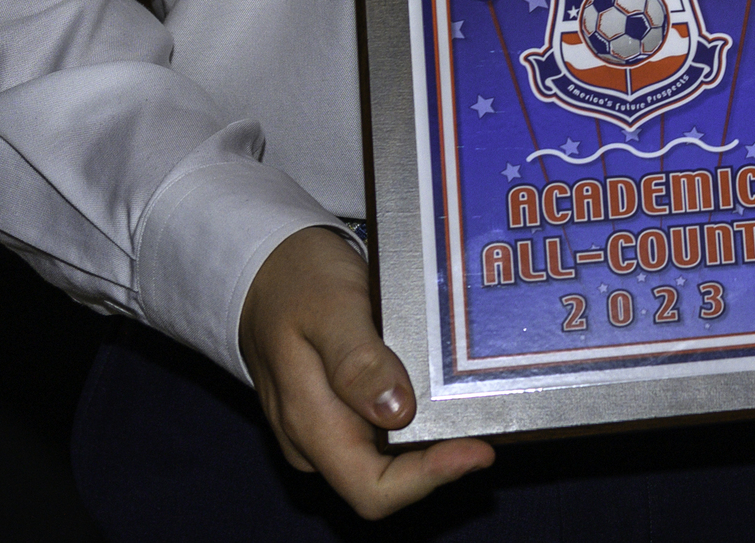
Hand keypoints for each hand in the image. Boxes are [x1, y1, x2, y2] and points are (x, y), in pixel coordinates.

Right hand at [240, 225, 494, 518]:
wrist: (265, 266)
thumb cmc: (296, 280)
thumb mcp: (329, 306)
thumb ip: (357, 358)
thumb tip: (398, 412)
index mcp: (309, 423)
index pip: (371, 488)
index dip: (427, 480)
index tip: (477, 450)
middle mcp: (317, 441)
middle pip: (387, 477)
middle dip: (439, 456)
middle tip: (489, 417)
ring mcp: (327, 430)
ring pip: (388, 456)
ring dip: (432, 437)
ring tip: (474, 400)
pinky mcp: (339, 412)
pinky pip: (383, 430)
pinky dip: (417, 416)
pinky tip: (443, 388)